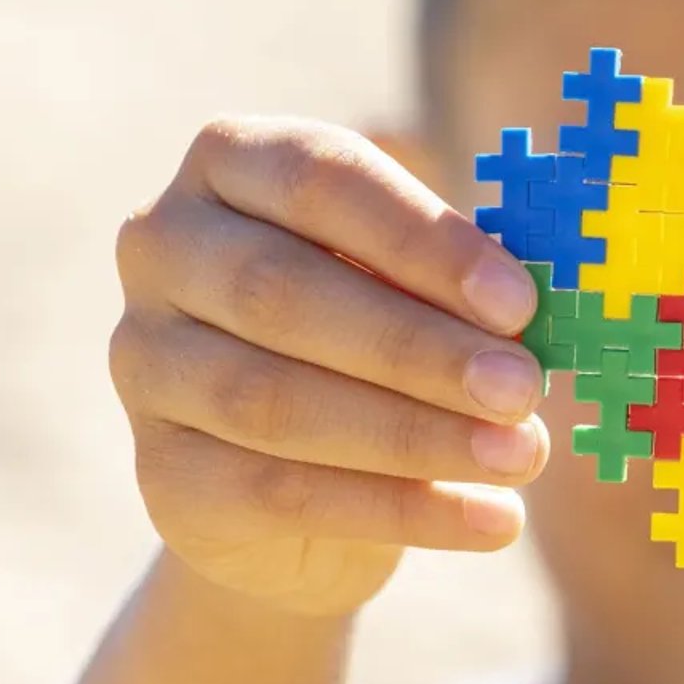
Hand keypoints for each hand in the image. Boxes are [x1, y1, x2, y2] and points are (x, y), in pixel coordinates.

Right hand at [109, 118, 549, 615]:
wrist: (297, 490)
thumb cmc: (376, 338)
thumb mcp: (417, 281)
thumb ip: (459, 271)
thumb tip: (538, 296)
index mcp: (230, 163)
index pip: (318, 180)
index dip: (422, 241)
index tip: (519, 302)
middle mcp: (162, 248)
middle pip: (282, 293)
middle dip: (418, 347)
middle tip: (522, 389)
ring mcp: (144, 362)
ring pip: (273, 400)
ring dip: (415, 433)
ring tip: (521, 455)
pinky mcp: (161, 473)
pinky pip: (279, 492)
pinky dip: (400, 509)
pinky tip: (492, 520)